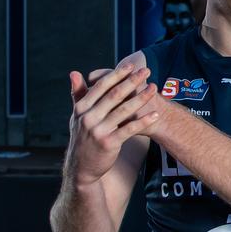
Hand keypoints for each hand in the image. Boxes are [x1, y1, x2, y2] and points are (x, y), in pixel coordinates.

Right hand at [65, 62, 160, 185]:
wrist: (82, 166)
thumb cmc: (82, 138)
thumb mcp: (77, 116)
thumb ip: (78, 95)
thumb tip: (75, 72)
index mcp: (81, 108)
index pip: (100, 86)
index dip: (116, 75)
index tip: (131, 65)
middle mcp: (88, 117)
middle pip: (114, 95)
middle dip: (131, 81)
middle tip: (147, 71)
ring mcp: (98, 130)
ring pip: (123, 110)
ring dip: (140, 98)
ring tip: (153, 89)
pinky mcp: (109, 143)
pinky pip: (129, 129)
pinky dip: (143, 121)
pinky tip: (155, 114)